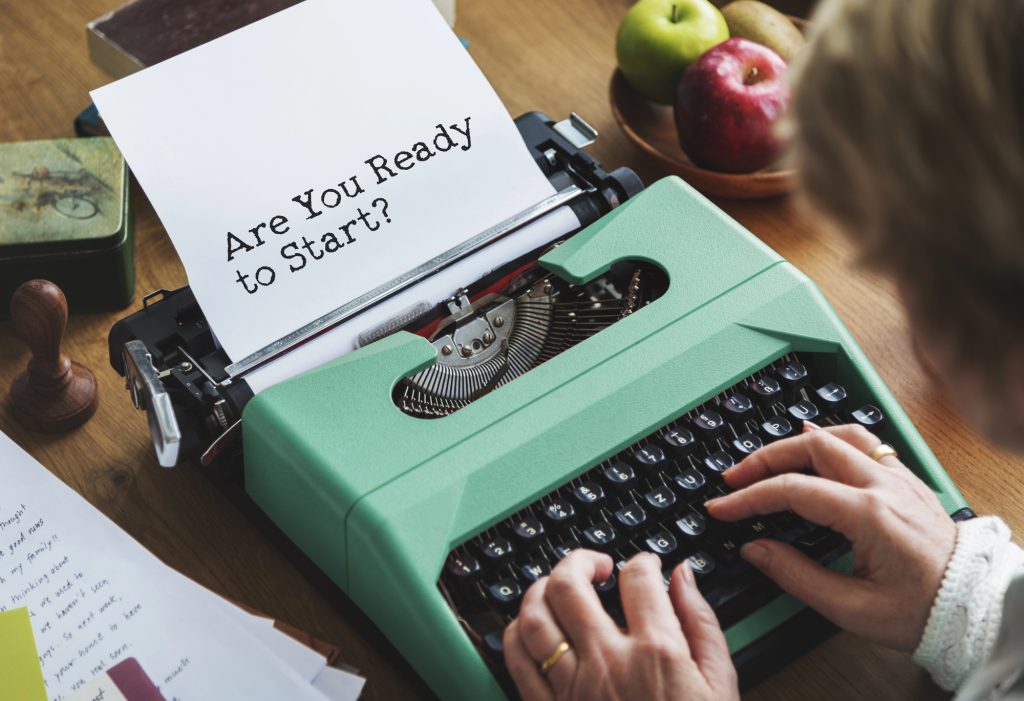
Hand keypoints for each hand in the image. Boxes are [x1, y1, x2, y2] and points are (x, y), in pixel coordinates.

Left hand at [503, 550, 738, 700]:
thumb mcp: (720, 686)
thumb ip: (701, 623)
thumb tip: (683, 577)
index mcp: (657, 653)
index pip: (637, 578)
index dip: (641, 560)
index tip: (643, 566)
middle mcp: (608, 663)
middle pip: (569, 584)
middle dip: (579, 560)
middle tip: (595, 565)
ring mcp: (573, 689)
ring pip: (534, 615)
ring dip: (542, 588)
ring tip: (559, 586)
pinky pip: (517, 659)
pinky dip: (519, 631)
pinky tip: (534, 626)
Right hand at [706, 424, 956, 651]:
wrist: (976, 608)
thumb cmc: (923, 612)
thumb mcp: (853, 608)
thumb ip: (797, 576)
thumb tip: (755, 549)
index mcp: (869, 515)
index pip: (792, 490)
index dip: (748, 498)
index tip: (721, 508)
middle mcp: (883, 486)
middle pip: (811, 446)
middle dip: (764, 459)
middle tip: (734, 478)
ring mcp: (898, 478)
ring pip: (838, 435)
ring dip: (796, 441)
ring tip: (767, 459)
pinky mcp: (906, 480)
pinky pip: (865, 442)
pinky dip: (831, 437)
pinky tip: (815, 444)